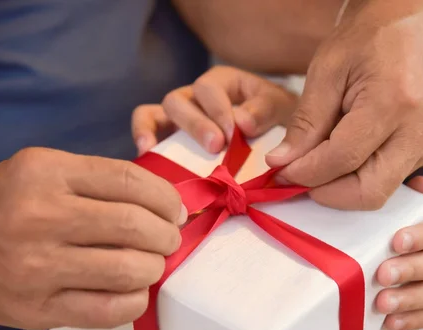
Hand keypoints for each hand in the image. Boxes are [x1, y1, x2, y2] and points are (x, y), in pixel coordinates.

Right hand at [0, 148, 184, 329]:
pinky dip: (136, 301)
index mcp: (46, 174)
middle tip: (168, 238)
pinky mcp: (36, 308)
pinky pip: (108, 311)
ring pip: (127, 269)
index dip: (166, 198)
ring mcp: (36, 267)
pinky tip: (135, 290)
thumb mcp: (46, 170)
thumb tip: (168, 205)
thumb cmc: (9, 202)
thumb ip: (102, 181)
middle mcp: (40, 217)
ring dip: (155, 267)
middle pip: (134, 226)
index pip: (130, 181)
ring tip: (151, 262)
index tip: (175, 210)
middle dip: (167, 234)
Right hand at [132, 66, 297, 154]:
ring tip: (157, 150)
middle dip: (194, 124)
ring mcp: (179, 116)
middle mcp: (195, 95)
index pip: (208, 87)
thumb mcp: (280, 107)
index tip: (232, 134)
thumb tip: (241, 123)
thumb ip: (264, 110)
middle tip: (214, 146)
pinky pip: (148, 128)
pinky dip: (143, 137)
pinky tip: (147, 154)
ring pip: (155, 113)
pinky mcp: (169, 135)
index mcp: (222, 82)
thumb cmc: (276, 117)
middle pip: (178, 101)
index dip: (217, 110)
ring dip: (157, 132)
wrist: (279, 135)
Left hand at [266, 0, 422, 209]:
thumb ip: (305, 124)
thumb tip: (283, 164)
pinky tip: (351, 147)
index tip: (282, 173)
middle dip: (327, 192)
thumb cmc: (366, 37)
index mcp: (395, 102)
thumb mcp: (326, 72)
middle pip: (368, 192)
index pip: (342, 160)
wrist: (409, 18)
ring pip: (380, 190)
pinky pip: (393, 177)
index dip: (306, 174)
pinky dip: (364, 173)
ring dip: (344, 183)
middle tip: (300, 176)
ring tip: (326, 153)